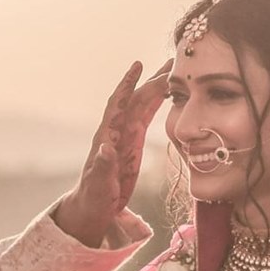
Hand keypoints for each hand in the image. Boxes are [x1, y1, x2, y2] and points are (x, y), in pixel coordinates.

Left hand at [54, 60, 172, 246]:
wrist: (93, 208)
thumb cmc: (93, 198)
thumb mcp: (99, 185)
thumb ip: (103, 167)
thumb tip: (105, 149)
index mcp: (107, 136)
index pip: (117, 104)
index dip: (126, 85)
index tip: (137, 66)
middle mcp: (116, 130)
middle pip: (135, 98)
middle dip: (152, 80)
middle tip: (172, 62)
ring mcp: (125, 135)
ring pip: (143, 104)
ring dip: (158, 87)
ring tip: (176, 71)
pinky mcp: (133, 142)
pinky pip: (147, 117)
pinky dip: (158, 103)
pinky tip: (170, 93)